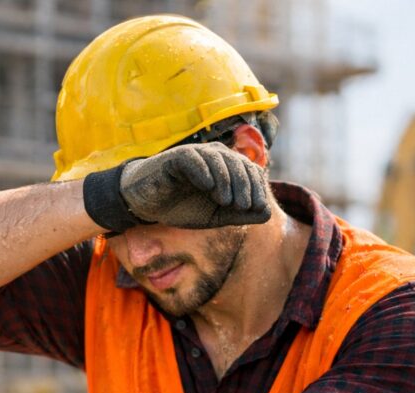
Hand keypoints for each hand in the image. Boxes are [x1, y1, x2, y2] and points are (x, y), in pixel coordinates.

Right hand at [83, 142, 270, 231]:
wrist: (147, 203)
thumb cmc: (181, 206)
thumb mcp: (214, 216)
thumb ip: (239, 214)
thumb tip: (267, 213)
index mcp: (227, 168)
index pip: (250, 171)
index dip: (257, 189)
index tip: (257, 208)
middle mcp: (215, 156)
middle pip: (238, 164)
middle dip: (244, 186)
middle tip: (244, 206)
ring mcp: (196, 154)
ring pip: (219, 160)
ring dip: (226, 180)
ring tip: (226, 201)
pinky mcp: (176, 157)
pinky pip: (194, 160)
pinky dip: (203, 172)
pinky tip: (207, 187)